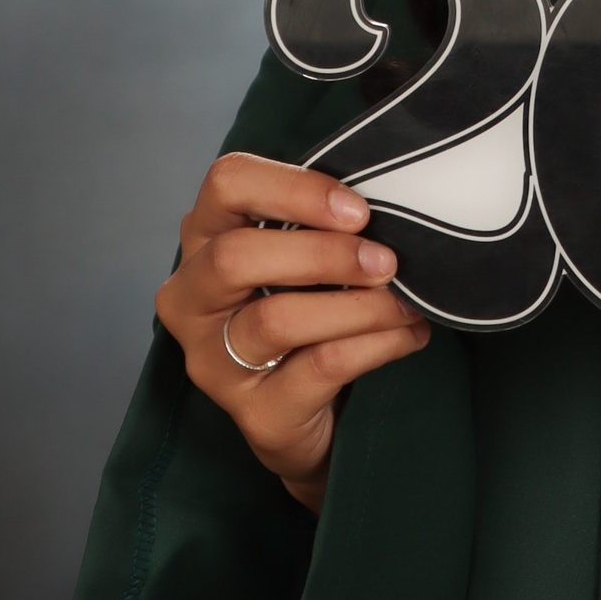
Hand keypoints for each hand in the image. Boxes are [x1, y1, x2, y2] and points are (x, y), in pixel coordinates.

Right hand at [156, 153, 429, 513]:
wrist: (310, 414)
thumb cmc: (308, 311)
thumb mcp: (305, 257)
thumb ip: (323, 224)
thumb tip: (390, 203)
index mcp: (204, 240)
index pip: (225, 185)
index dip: (295, 188)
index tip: (358, 211)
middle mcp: (190, 300)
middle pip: (235, 256)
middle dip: (324, 254)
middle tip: (386, 261)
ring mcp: (213, 362)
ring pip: (277, 319)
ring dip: (359, 305)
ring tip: (406, 303)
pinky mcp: (254, 412)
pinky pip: (319, 366)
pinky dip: (377, 344)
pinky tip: (409, 334)